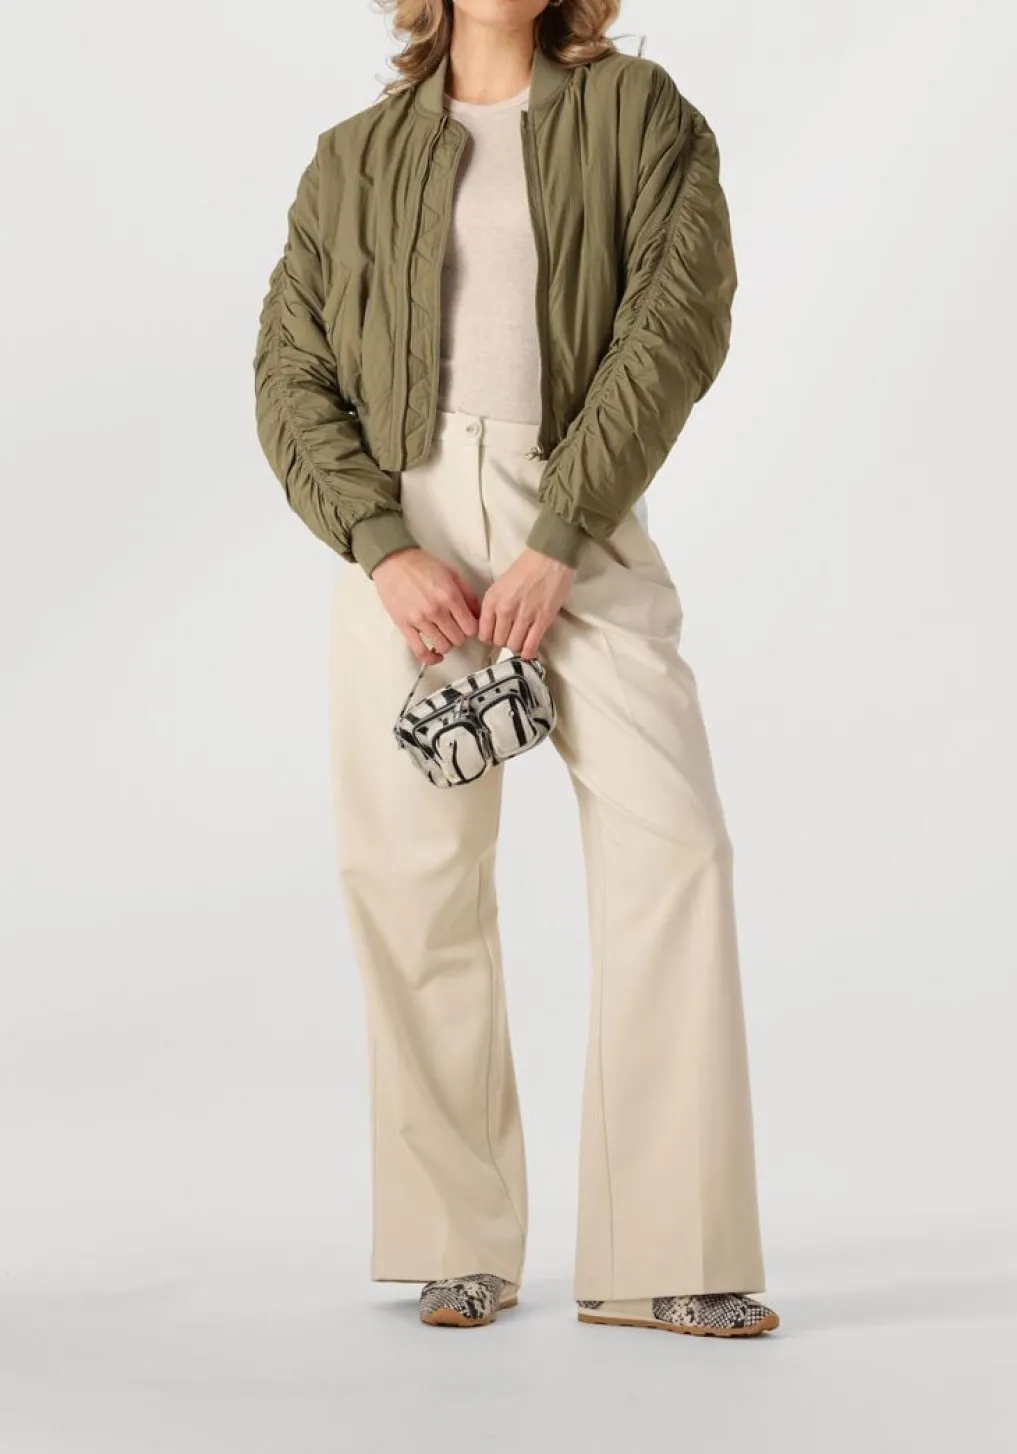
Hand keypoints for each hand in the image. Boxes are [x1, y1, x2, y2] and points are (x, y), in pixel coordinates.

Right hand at [371, 547, 481, 663]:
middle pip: (458, 638)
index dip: (472, 628)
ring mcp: (419, 620)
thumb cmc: (422, 565)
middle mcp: (436, 610)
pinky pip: (420, 651)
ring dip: (446, 644)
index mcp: (450, 596)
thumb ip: (468, 595)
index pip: (471, 627)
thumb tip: (479, 614)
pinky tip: (436, 656)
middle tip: (455, 628)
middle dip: (460, 635)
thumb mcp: (452, 573)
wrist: (393, 562)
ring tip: (443, 636)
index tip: (468, 625)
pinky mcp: (404, 626)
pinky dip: (431, 658)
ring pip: (443, 646)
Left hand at [478, 548, 574, 658]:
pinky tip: (530, 651)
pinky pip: (531, 645)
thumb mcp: (501, 584)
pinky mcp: (542, 620)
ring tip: (522, 639)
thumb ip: (495, 605)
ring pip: (513, 645)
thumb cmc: (526, 567)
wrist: (550, 557)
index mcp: (492, 600)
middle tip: (512, 636)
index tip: (496, 635)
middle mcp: (504, 610)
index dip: (490, 637)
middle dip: (504, 641)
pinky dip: (529, 652)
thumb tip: (494, 625)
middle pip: (498, 641)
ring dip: (517, 645)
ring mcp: (523, 616)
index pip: (483, 632)